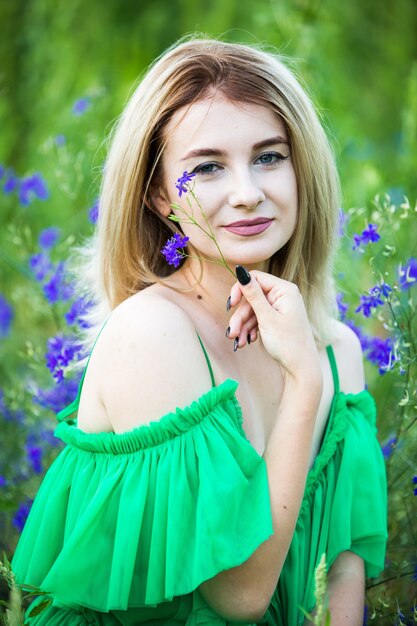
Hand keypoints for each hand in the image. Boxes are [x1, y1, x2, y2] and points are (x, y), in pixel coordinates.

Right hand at [227, 266, 320, 381]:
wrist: (301, 368)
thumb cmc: (287, 343)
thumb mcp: (266, 317)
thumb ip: (252, 294)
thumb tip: (240, 270)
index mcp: (284, 290)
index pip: (255, 278)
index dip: (240, 290)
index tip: (230, 306)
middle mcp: (283, 296)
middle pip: (252, 298)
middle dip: (240, 316)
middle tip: (232, 333)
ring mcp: (280, 308)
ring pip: (253, 311)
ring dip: (243, 326)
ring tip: (239, 342)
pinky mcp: (277, 319)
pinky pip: (259, 319)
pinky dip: (251, 330)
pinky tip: (248, 342)